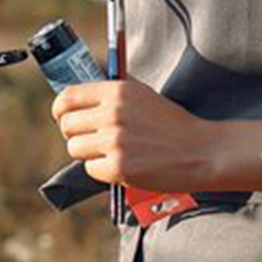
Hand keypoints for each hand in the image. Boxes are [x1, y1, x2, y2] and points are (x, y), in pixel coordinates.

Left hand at [51, 76, 211, 188]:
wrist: (200, 151)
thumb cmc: (171, 124)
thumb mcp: (141, 95)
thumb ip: (111, 96)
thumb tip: (77, 100)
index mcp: (117, 91)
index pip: (68, 96)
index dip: (60, 109)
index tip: (62, 117)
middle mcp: (112, 113)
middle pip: (67, 125)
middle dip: (74, 134)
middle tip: (90, 139)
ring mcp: (115, 141)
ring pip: (75, 148)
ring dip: (88, 153)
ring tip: (110, 153)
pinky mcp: (119, 167)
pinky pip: (90, 169)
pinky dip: (102, 170)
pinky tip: (122, 165)